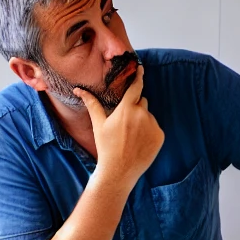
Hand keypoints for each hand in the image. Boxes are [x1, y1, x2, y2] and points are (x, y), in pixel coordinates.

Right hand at [74, 66, 163, 190]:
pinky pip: (155, 128)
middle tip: (125, 124)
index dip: (138, 76)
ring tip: (131, 137)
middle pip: (141, 102)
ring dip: (142, 121)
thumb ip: (92, 104)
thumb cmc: (106, 147)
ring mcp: (153, 126)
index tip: (141, 68)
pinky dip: (149, 133)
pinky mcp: (160, 136)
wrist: (118, 171)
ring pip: (148, 116)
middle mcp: (142, 115)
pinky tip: (139, 143)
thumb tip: (78, 89)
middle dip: (134, 108)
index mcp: (126, 109)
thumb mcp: (99, 124)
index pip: (135, 86)